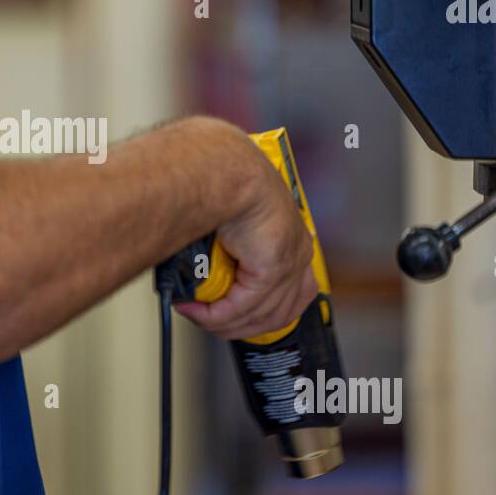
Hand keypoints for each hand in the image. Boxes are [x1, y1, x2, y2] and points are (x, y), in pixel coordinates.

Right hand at [174, 126, 317, 340]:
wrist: (227, 168)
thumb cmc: (226, 179)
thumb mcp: (233, 215)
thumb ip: (230, 242)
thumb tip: (205, 260)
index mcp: (296, 239)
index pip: (293, 294)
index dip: (264, 313)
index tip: (237, 318)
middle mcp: (299, 253)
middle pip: (279, 314)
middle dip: (242, 326)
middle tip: (211, 322)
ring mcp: (290, 263)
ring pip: (259, 316)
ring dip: (224, 323)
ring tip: (197, 316)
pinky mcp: (271, 269)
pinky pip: (242, 307)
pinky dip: (216, 315)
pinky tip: (197, 311)